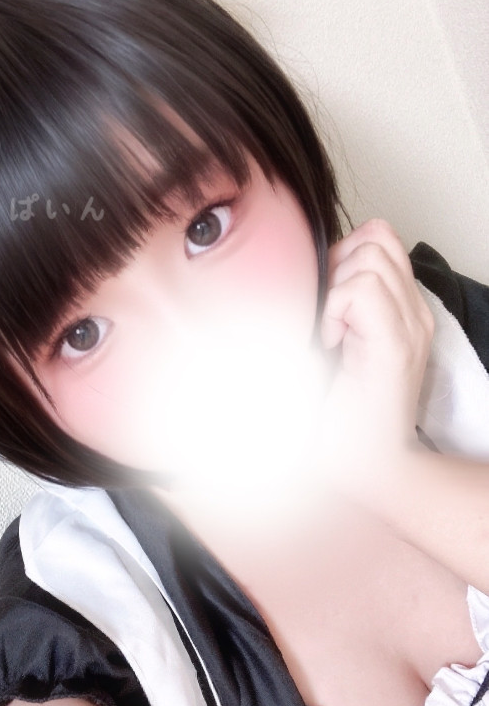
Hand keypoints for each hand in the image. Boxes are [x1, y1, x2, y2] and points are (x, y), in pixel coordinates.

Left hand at [309, 218, 434, 505]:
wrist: (369, 467)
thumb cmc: (343, 423)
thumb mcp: (329, 354)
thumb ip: (328, 314)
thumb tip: (294, 284)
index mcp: (399, 312)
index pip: (379, 239)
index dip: (343, 256)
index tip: (323, 306)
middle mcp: (412, 313)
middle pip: (376, 237)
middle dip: (339, 266)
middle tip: (326, 317)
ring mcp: (409, 325)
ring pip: (370, 254)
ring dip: (337, 289)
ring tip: (330, 334)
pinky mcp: (396, 343)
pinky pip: (363, 288)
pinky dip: (337, 308)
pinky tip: (331, 343)